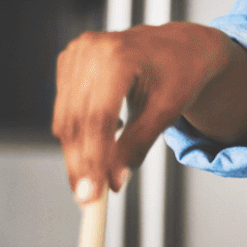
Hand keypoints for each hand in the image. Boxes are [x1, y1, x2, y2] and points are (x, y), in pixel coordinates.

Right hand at [52, 22, 246, 203]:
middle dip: (80, 164)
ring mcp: (76, 52)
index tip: (92, 194)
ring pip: (65, 117)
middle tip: (87, 200)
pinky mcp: (69, 61)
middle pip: (76, 120)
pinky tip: (100, 143)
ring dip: (75, 154)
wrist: (180, 46)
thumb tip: (114, 182)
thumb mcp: (166, 112)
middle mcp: (91, 49)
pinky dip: (76, 134)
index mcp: (119, 56)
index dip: (92, 159)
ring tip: (93, 182)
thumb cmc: (180, 75)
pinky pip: (65, 108)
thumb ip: (138, 146)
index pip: (97, 117)